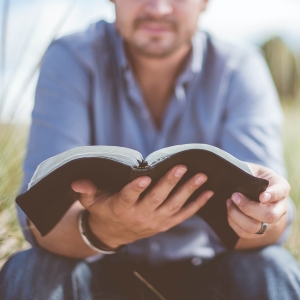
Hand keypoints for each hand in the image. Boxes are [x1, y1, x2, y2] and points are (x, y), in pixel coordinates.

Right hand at [71, 165, 213, 249]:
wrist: (113, 233)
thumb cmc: (103, 210)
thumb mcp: (91, 201)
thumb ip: (86, 191)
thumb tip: (77, 182)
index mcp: (120, 207)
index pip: (128, 197)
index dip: (135, 188)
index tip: (144, 177)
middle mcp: (139, 215)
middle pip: (156, 199)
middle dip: (169, 183)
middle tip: (181, 167)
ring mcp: (155, 221)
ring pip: (173, 205)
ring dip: (188, 191)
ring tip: (201, 176)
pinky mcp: (165, 224)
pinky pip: (183, 215)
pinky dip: (196, 205)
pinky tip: (208, 193)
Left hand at [227, 163, 289, 244]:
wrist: (254, 188)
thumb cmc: (252, 176)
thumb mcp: (253, 169)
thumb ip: (247, 171)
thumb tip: (234, 175)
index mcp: (280, 188)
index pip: (281, 192)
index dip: (272, 195)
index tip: (261, 196)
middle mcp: (279, 208)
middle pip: (269, 215)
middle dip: (247, 207)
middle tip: (234, 195)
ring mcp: (270, 222)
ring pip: (255, 227)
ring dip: (237, 216)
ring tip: (229, 202)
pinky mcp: (258, 230)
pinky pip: (245, 233)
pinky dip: (233, 222)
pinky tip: (229, 211)